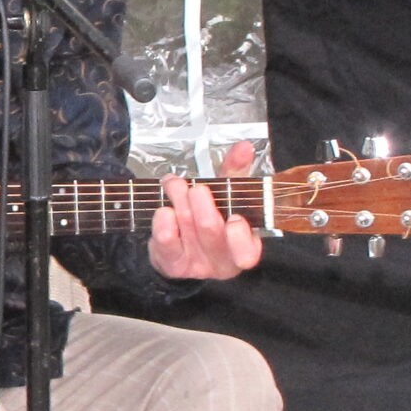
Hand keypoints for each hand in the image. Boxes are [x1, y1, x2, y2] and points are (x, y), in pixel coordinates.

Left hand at [147, 139, 262, 281]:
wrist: (180, 245)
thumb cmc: (211, 216)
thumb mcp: (226, 194)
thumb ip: (235, 171)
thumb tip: (244, 147)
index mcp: (243, 245)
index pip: (248, 252)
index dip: (240, 237)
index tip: (235, 218)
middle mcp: (221, 259)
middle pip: (212, 231)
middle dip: (202, 205)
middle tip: (197, 188)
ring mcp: (196, 263)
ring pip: (188, 230)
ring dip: (180, 201)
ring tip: (174, 184)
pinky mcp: (172, 263)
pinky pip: (166, 243)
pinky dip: (163, 222)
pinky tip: (163, 209)